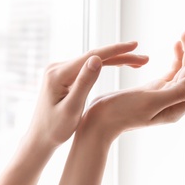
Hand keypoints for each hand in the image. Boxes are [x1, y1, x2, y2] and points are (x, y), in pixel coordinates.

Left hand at [26, 42, 148, 149]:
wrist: (40, 138)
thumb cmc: (55, 129)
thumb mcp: (71, 108)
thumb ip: (84, 83)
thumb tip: (96, 59)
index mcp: (58, 74)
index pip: (92, 56)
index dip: (116, 50)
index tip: (135, 46)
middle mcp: (57, 67)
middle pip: (94, 57)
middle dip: (120, 56)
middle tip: (144, 59)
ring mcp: (59, 70)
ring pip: (93, 61)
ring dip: (115, 60)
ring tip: (137, 63)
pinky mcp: (63, 75)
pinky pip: (87, 67)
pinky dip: (105, 66)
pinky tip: (118, 65)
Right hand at [81, 26, 184, 139]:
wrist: (100, 121)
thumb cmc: (121, 114)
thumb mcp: (149, 102)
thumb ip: (176, 92)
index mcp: (177, 106)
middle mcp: (174, 101)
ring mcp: (164, 94)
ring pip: (183, 70)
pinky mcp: (154, 89)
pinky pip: (171, 71)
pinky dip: (176, 57)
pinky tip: (177, 45)